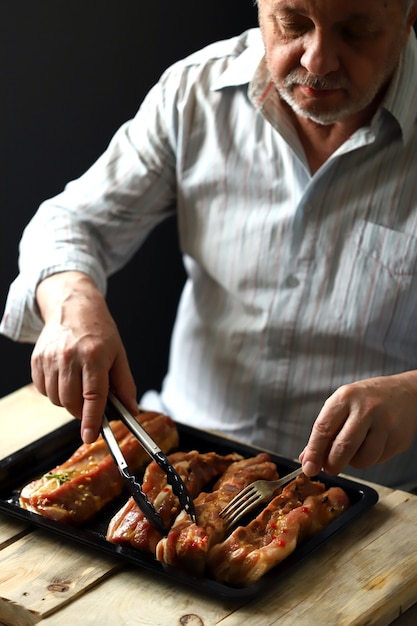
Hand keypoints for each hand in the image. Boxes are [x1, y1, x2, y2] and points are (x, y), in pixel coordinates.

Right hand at [31, 271, 137, 442]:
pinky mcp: (37, 360)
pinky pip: (44, 390)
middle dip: (82, 411)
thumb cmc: (99, 331)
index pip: (93, 395)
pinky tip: (64, 378)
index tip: (89, 436)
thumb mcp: (119, 354)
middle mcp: (69, 357)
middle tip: (90, 403)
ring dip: (68, 401)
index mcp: (94, 355)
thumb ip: (125, 384)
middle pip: (71, 401)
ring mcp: (50, 358)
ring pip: (56, 399)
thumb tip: (132, 410)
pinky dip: (54, 392)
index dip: (91, 419)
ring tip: (78, 384)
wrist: (73, 307)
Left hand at [299, 372, 416, 476]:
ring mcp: (385, 424)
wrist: (404, 393)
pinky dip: (371, 459)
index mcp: (345, 397)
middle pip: (343, 446)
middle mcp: (366, 409)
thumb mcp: (341, 405)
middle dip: (332, 464)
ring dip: (353, 462)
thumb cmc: (365, 400)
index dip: (314, 452)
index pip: (324, 428)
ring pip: (362, 459)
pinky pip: (378, 460)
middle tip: (329, 468)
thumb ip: (324, 431)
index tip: (308, 468)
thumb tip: (307, 459)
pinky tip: (372, 444)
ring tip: (354, 450)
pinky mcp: (399, 438)